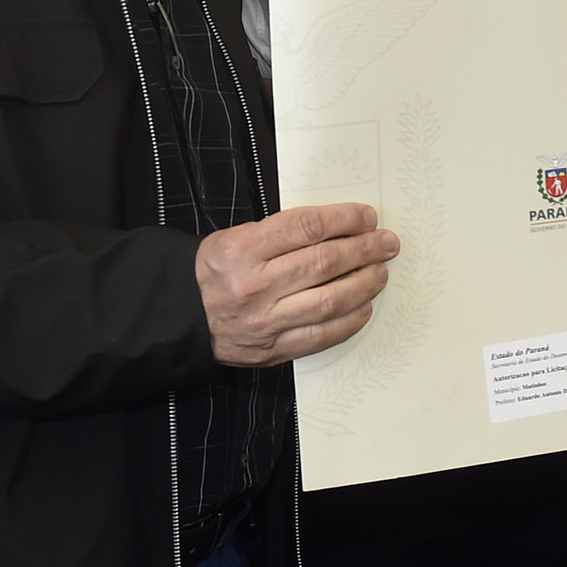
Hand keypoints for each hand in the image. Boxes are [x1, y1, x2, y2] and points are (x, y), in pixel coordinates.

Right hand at [197, 203, 398, 367]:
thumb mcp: (234, 238)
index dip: (344, 219)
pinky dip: (349, 321)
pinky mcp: (274, 349)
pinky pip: (321, 335)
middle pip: (324, 262)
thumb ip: (281, 234)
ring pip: (330, 300)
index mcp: (242, 250)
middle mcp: (255, 286)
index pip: (306, 227)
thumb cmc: (212, 273)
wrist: (180, 317)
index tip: (366, 217)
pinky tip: (363, 306)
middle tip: (386, 243)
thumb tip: (336, 229)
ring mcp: (266, 321)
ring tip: (380, 272)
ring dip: (364, 284)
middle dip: (364, 249)